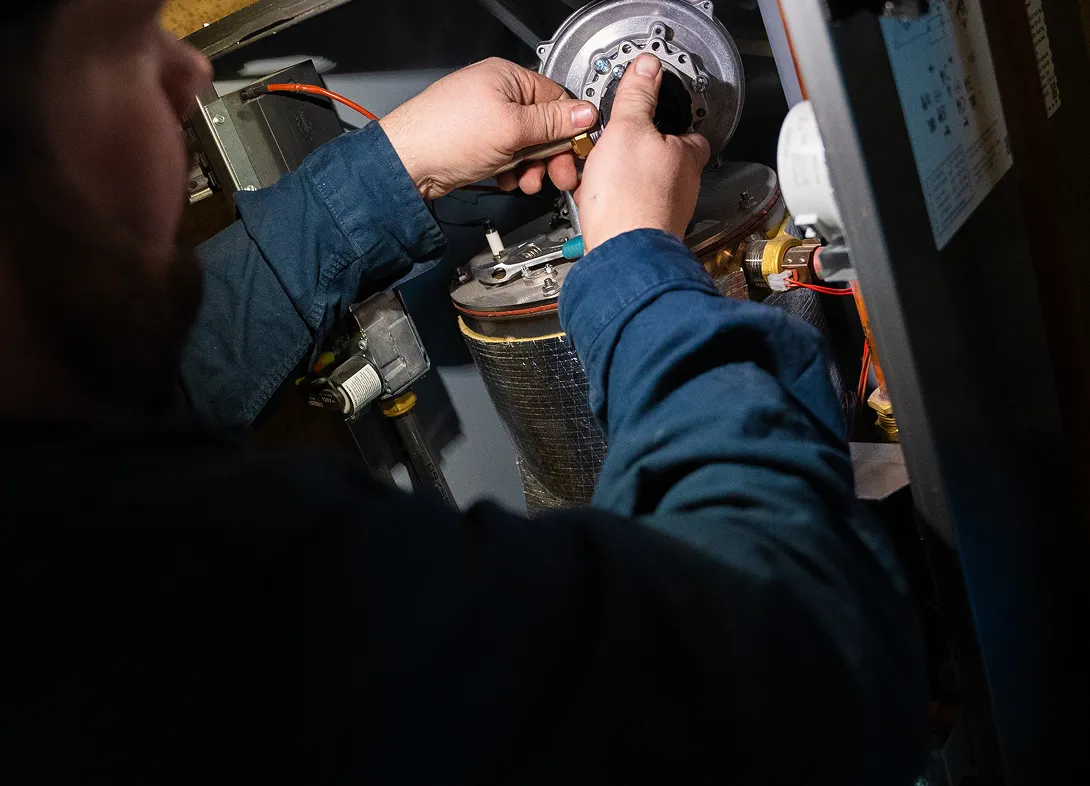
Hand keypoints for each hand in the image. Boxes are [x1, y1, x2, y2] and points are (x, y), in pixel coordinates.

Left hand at [379, 58, 597, 200]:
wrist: (407, 164)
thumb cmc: (446, 135)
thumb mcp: (512, 128)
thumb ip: (552, 123)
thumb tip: (584, 114)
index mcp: (507, 77)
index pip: (556, 98)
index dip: (570, 126)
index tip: (578, 149)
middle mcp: (498, 94)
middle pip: (543, 125)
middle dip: (550, 154)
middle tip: (556, 174)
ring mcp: (487, 120)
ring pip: (527, 145)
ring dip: (531, 167)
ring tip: (525, 181)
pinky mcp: (478, 143)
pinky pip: (509, 156)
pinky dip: (512, 171)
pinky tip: (507, 180)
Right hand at [577, 55, 710, 252]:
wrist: (621, 254)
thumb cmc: (629, 198)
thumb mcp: (627, 129)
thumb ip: (637, 96)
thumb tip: (648, 67)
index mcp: (688, 155)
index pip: (691, 131)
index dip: (670, 121)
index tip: (653, 115)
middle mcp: (684, 186)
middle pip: (662, 159)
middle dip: (638, 153)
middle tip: (615, 147)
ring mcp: (666, 211)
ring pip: (643, 185)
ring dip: (621, 180)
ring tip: (599, 176)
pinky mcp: (646, 232)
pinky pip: (629, 209)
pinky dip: (613, 204)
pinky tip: (596, 204)